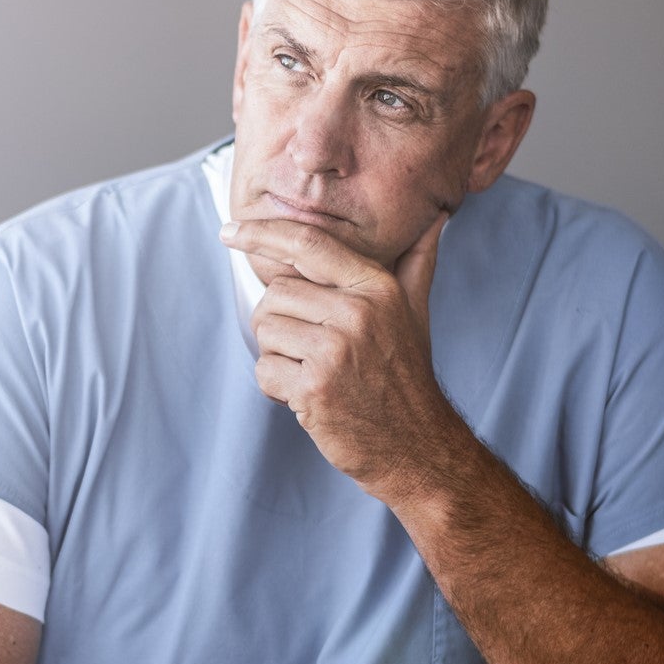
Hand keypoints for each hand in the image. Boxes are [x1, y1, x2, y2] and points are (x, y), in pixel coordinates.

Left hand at [219, 213, 456, 495]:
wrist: (417, 445)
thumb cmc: (406, 376)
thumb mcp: (415, 312)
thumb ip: (416, 263)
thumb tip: (435, 218)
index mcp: (376, 288)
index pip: (308, 245)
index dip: (262, 234)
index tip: (229, 231)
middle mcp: (357, 312)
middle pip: (276, 294)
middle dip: (280, 323)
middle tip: (311, 351)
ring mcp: (335, 350)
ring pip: (266, 332)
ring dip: (278, 357)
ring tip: (315, 373)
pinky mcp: (314, 386)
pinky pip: (264, 370)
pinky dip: (276, 387)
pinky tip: (308, 397)